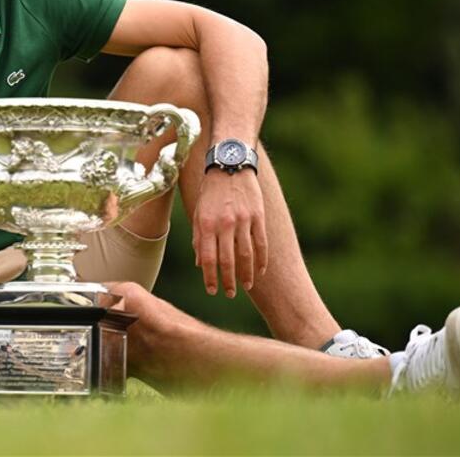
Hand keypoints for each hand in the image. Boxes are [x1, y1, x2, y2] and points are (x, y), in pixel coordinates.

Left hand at [191, 168, 267, 296]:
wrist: (229, 164)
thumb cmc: (210, 191)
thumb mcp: (198, 212)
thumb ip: (198, 238)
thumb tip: (200, 264)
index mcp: (206, 223)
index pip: (208, 258)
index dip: (210, 277)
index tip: (212, 291)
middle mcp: (224, 223)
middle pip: (227, 260)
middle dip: (228, 281)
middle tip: (230, 294)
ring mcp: (243, 219)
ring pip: (246, 254)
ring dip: (246, 274)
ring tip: (246, 286)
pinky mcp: (258, 215)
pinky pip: (261, 242)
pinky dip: (262, 259)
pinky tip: (260, 271)